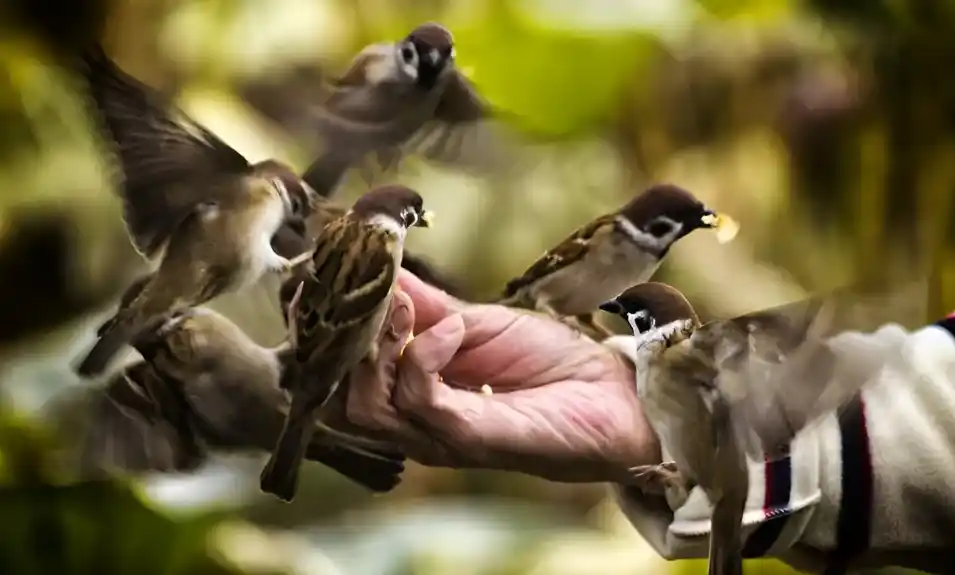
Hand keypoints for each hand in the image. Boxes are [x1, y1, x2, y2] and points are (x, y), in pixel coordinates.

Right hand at [344, 271, 661, 483]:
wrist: (614, 392)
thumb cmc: (551, 361)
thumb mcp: (477, 321)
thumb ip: (425, 305)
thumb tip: (381, 268)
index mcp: (413, 391)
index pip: (339, 374)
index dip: (324, 331)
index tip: (327, 279)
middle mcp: (416, 420)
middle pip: (339, 398)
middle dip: (343, 340)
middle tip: (373, 293)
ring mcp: (439, 434)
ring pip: (367, 407)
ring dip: (377, 349)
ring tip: (406, 308)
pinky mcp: (469, 440)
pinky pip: (420, 402)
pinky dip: (424, 356)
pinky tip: (453, 329)